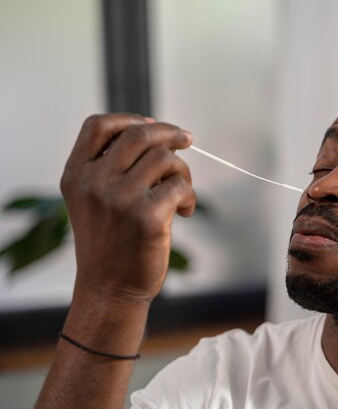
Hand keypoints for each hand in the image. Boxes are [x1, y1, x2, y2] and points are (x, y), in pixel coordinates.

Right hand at [61, 114, 195, 303]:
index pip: (98, 126)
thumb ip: (113, 167)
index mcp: (76, 175)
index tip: (152, 125)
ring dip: (182, 171)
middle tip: (187, 140)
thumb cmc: (110, 242)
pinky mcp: (148, 217)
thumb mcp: (94, 200)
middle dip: (170, 133)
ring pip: (165, 159)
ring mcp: (119, 199)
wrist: (110, 289)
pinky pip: (180, 186)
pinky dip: (190, 196)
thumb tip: (159, 134)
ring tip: (182, 192)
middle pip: (139, 134)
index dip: (129, 118)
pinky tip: (185, 212)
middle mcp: (94, 183)